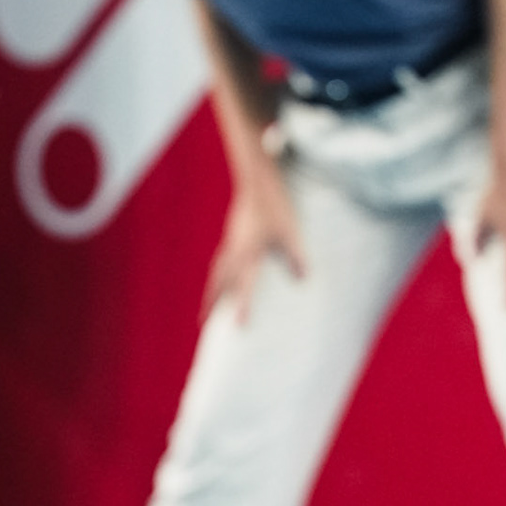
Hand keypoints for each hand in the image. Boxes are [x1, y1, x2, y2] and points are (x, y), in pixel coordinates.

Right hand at [205, 170, 308, 323]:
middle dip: (211, 303)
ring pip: (217, 271)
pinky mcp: (232, 233)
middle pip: (219, 282)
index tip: (238, 326)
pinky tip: (223, 275)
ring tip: (208, 303)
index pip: (244, 285)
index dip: (242, 306)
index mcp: (248, 252)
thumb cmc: (274, 204)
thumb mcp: (290, 229)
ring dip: (212, 289)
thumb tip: (303, 279)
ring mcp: (231, 241)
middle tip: (202, 322)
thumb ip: (295, 254)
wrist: (255, 178)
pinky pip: (221, 260)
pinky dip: (219, 274)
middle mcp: (235, 249)